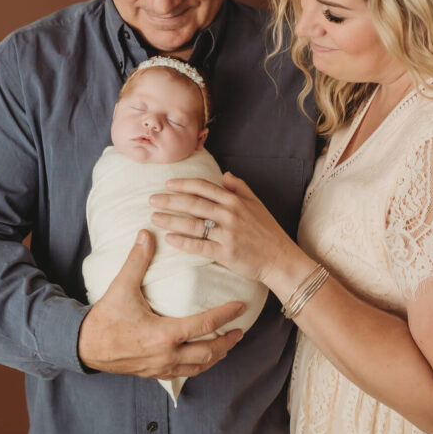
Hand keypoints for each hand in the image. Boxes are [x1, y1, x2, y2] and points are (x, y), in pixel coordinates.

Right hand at [78, 230, 245, 376]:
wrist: (84, 348)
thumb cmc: (105, 319)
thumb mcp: (121, 287)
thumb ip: (137, 260)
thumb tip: (146, 234)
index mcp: (165, 334)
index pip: (205, 325)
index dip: (226, 315)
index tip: (241, 307)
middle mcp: (168, 355)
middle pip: (209, 352)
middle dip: (228, 341)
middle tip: (240, 330)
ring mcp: (162, 367)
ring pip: (199, 366)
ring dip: (216, 356)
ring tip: (228, 345)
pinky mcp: (155, 373)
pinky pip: (184, 374)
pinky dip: (199, 365)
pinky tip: (203, 358)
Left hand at [149, 172, 300, 286]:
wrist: (280, 259)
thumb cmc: (268, 232)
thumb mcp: (257, 204)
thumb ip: (240, 188)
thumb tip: (225, 175)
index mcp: (235, 201)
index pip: (204, 187)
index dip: (183, 184)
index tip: (167, 184)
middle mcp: (230, 214)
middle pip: (193, 203)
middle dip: (169, 200)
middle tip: (152, 200)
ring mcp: (227, 233)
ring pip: (192, 224)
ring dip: (170, 220)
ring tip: (154, 218)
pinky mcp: (226, 252)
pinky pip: (199, 245)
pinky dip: (182, 242)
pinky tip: (169, 239)